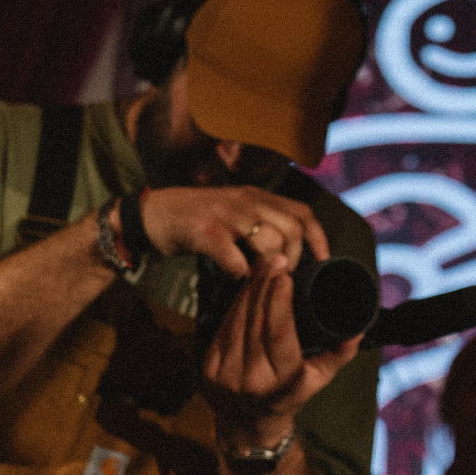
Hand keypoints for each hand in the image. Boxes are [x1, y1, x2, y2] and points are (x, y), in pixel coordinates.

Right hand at [139, 185, 330, 278]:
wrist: (152, 213)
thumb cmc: (197, 218)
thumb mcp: (235, 212)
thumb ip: (259, 224)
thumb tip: (287, 254)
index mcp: (258, 196)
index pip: (302, 212)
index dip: (318, 237)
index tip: (323, 259)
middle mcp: (247, 201)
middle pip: (292, 229)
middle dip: (295, 258)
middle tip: (283, 274)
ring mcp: (227, 215)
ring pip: (270, 242)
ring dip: (270, 267)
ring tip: (261, 277)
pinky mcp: (206, 231)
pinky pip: (235, 257)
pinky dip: (240, 272)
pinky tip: (234, 275)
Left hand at [203, 267, 360, 449]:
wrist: (247, 426)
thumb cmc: (291, 397)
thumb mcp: (319, 379)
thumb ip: (339, 354)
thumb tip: (357, 330)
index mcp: (280, 383)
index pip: (278, 335)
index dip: (279, 303)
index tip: (285, 277)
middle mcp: (250, 380)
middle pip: (256, 322)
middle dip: (265, 287)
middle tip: (276, 260)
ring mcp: (224, 375)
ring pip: (237, 321)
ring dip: (250, 291)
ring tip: (264, 267)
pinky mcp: (208, 368)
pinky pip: (223, 327)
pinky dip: (236, 304)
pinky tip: (248, 287)